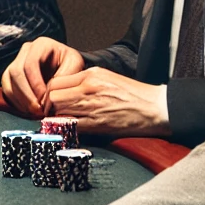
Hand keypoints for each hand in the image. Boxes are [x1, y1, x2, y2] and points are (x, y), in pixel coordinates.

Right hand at [2, 37, 85, 117]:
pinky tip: (29, 110)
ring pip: (8, 82)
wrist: (66, 67)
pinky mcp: (11, 76)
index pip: (30, 63)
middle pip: (16, 72)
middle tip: (38, 109)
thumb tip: (48, 94)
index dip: (35, 83)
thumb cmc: (70, 64)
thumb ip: (64, 76)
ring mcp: (15, 62)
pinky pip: (7, 90)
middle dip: (26, 94)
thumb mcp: (75, 65)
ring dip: (20, 100)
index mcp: (41, 45)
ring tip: (35, 112)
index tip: (44, 99)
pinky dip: (16, 102)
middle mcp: (25, 51)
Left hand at [44, 68, 170, 137]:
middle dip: (48, 106)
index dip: (48, 93)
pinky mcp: (98, 124)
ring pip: (58, 111)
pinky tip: (68, 129)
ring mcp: (92, 107)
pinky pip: (71, 126)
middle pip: (52, 97)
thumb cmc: (134, 93)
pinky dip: (65, 128)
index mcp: (91, 75)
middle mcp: (89, 88)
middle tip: (50, 112)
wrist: (155, 108)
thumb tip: (66, 89)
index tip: (50, 101)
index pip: (55, 82)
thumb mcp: (108, 77)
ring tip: (58, 121)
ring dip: (55, 117)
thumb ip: (86, 81)